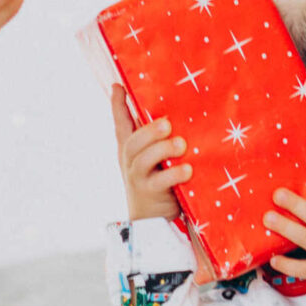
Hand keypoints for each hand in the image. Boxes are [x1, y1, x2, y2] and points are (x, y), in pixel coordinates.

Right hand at [113, 93, 190, 221]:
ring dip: (163, 149)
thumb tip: (176, 113)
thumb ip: (159, 138)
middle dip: (149, 131)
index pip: (121, 123)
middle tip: (167, 123)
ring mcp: (138, 177)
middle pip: (133, 141)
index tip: (117, 86)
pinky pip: (161, 181)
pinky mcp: (150, 192)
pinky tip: (188, 169)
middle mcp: (130, 160)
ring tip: (181, 144)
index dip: (118, 105)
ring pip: (144, 159)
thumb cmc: (159, 180)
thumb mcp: (155, 157)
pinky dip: (175, 174)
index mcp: (130, 148)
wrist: (152, 219)